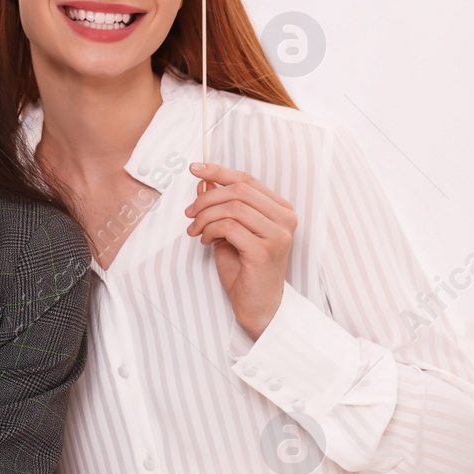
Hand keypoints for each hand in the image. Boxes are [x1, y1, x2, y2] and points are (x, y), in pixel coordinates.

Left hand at [184, 162, 295, 339]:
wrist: (257, 304)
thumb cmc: (244, 268)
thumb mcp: (230, 231)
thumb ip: (222, 206)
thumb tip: (204, 181)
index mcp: (280, 209)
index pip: (247, 180)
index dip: (218, 171)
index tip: (194, 169)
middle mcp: (285, 218)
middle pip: (238, 190)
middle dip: (206, 199)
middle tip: (189, 214)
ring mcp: (278, 234)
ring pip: (232, 207)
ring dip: (205, 217)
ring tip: (196, 231)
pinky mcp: (265, 251)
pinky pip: (229, 227)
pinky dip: (210, 231)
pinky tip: (205, 242)